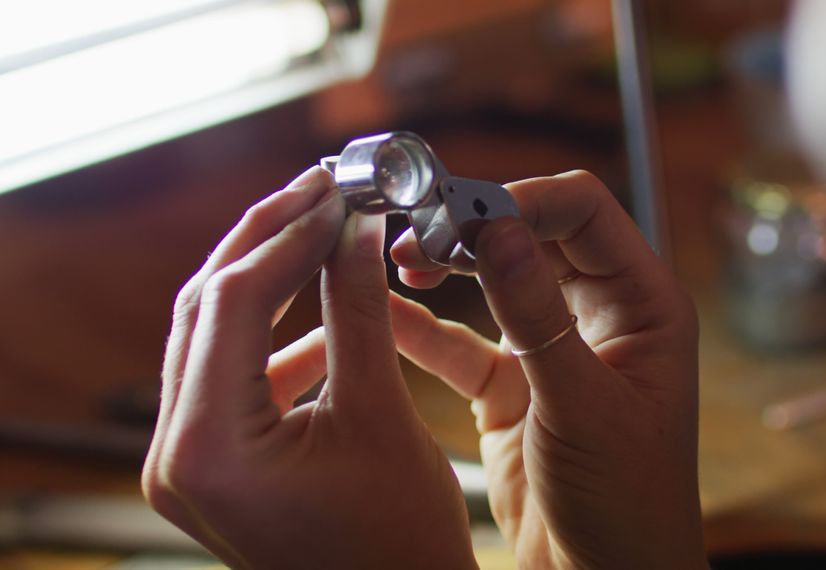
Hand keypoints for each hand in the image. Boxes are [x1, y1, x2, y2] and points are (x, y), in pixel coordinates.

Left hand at [142, 167, 476, 568]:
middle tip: (318, 190)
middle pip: (205, 309)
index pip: (232, 301)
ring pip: (211, 336)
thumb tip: (356, 226)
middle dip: (264, 241)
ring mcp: (184, 464)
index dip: (287, 234)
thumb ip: (358, 309)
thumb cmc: (399, 539)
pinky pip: (229, 378)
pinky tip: (325, 324)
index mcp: (208, 449)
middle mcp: (175, 455)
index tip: (336, 193)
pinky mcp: (208, 466)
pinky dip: (274, 340)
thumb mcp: (381, 412)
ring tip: (323, 235)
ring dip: (266, 282)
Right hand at [390, 171, 705, 568]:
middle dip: (474, 224)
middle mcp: (602, 315)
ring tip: (402, 261)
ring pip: (495, 280)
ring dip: (448, 265)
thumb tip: (498, 230)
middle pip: (535, 235)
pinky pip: (463, 342)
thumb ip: (537, 318)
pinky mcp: (513, 387)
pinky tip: (387, 314)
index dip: (521, 200)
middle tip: (417, 230)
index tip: (458, 211)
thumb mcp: (581, 407)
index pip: (583, 212)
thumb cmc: (626, 506)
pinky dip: (425, 328)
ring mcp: (554, 348)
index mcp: (644, 305)